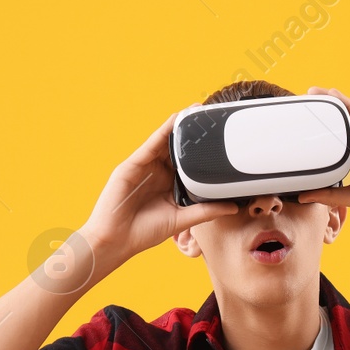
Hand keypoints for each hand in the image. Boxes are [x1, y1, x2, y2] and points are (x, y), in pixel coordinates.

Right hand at [80, 107, 239, 269]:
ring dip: (180, 127)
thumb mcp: (182, 220)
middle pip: (178, 149)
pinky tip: (175, 120)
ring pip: (165, 142)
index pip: (189, 164)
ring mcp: (145, 167)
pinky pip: (151, 144)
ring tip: (197, 110)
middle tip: (211, 117)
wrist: (116, 240)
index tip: (221, 140)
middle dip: (193, 135)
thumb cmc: (144, 232)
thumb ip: (206, 211)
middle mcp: (158, 173)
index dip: (202, 153)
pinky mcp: (132, 165)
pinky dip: (163, 131)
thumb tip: (233, 207)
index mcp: (169, 186)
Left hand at [297, 87, 349, 226]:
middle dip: (325, 110)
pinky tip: (337, 96)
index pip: (336, 140)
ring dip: (334, 101)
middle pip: (342, 123)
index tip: (302, 123)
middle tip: (304, 99)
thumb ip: (330, 195)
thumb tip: (303, 196)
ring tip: (316, 91)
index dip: (321, 130)